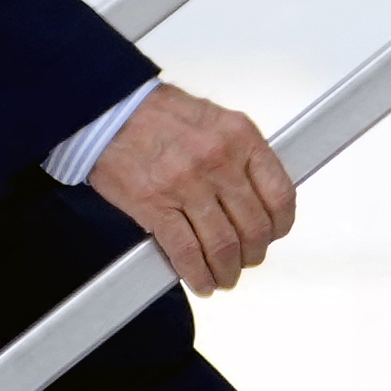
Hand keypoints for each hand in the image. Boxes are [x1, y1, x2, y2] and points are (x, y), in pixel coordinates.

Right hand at [88, 80, 295, 294]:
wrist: (109, 110)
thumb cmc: (158, 113)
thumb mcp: (214, 120)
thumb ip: (240, 154)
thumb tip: (259, 196)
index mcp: (239, 135)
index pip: (280, 194)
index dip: (280, 226)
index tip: (273, 234)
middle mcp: (218, 158)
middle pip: (254, 228)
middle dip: (252, 255)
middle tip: (245, 260)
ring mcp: (186, 183)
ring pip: (223, 247)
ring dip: (227, 272)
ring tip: (223, 276)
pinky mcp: (155, 205)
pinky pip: (187, 253)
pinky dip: (197, 276)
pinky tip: (200, 281)